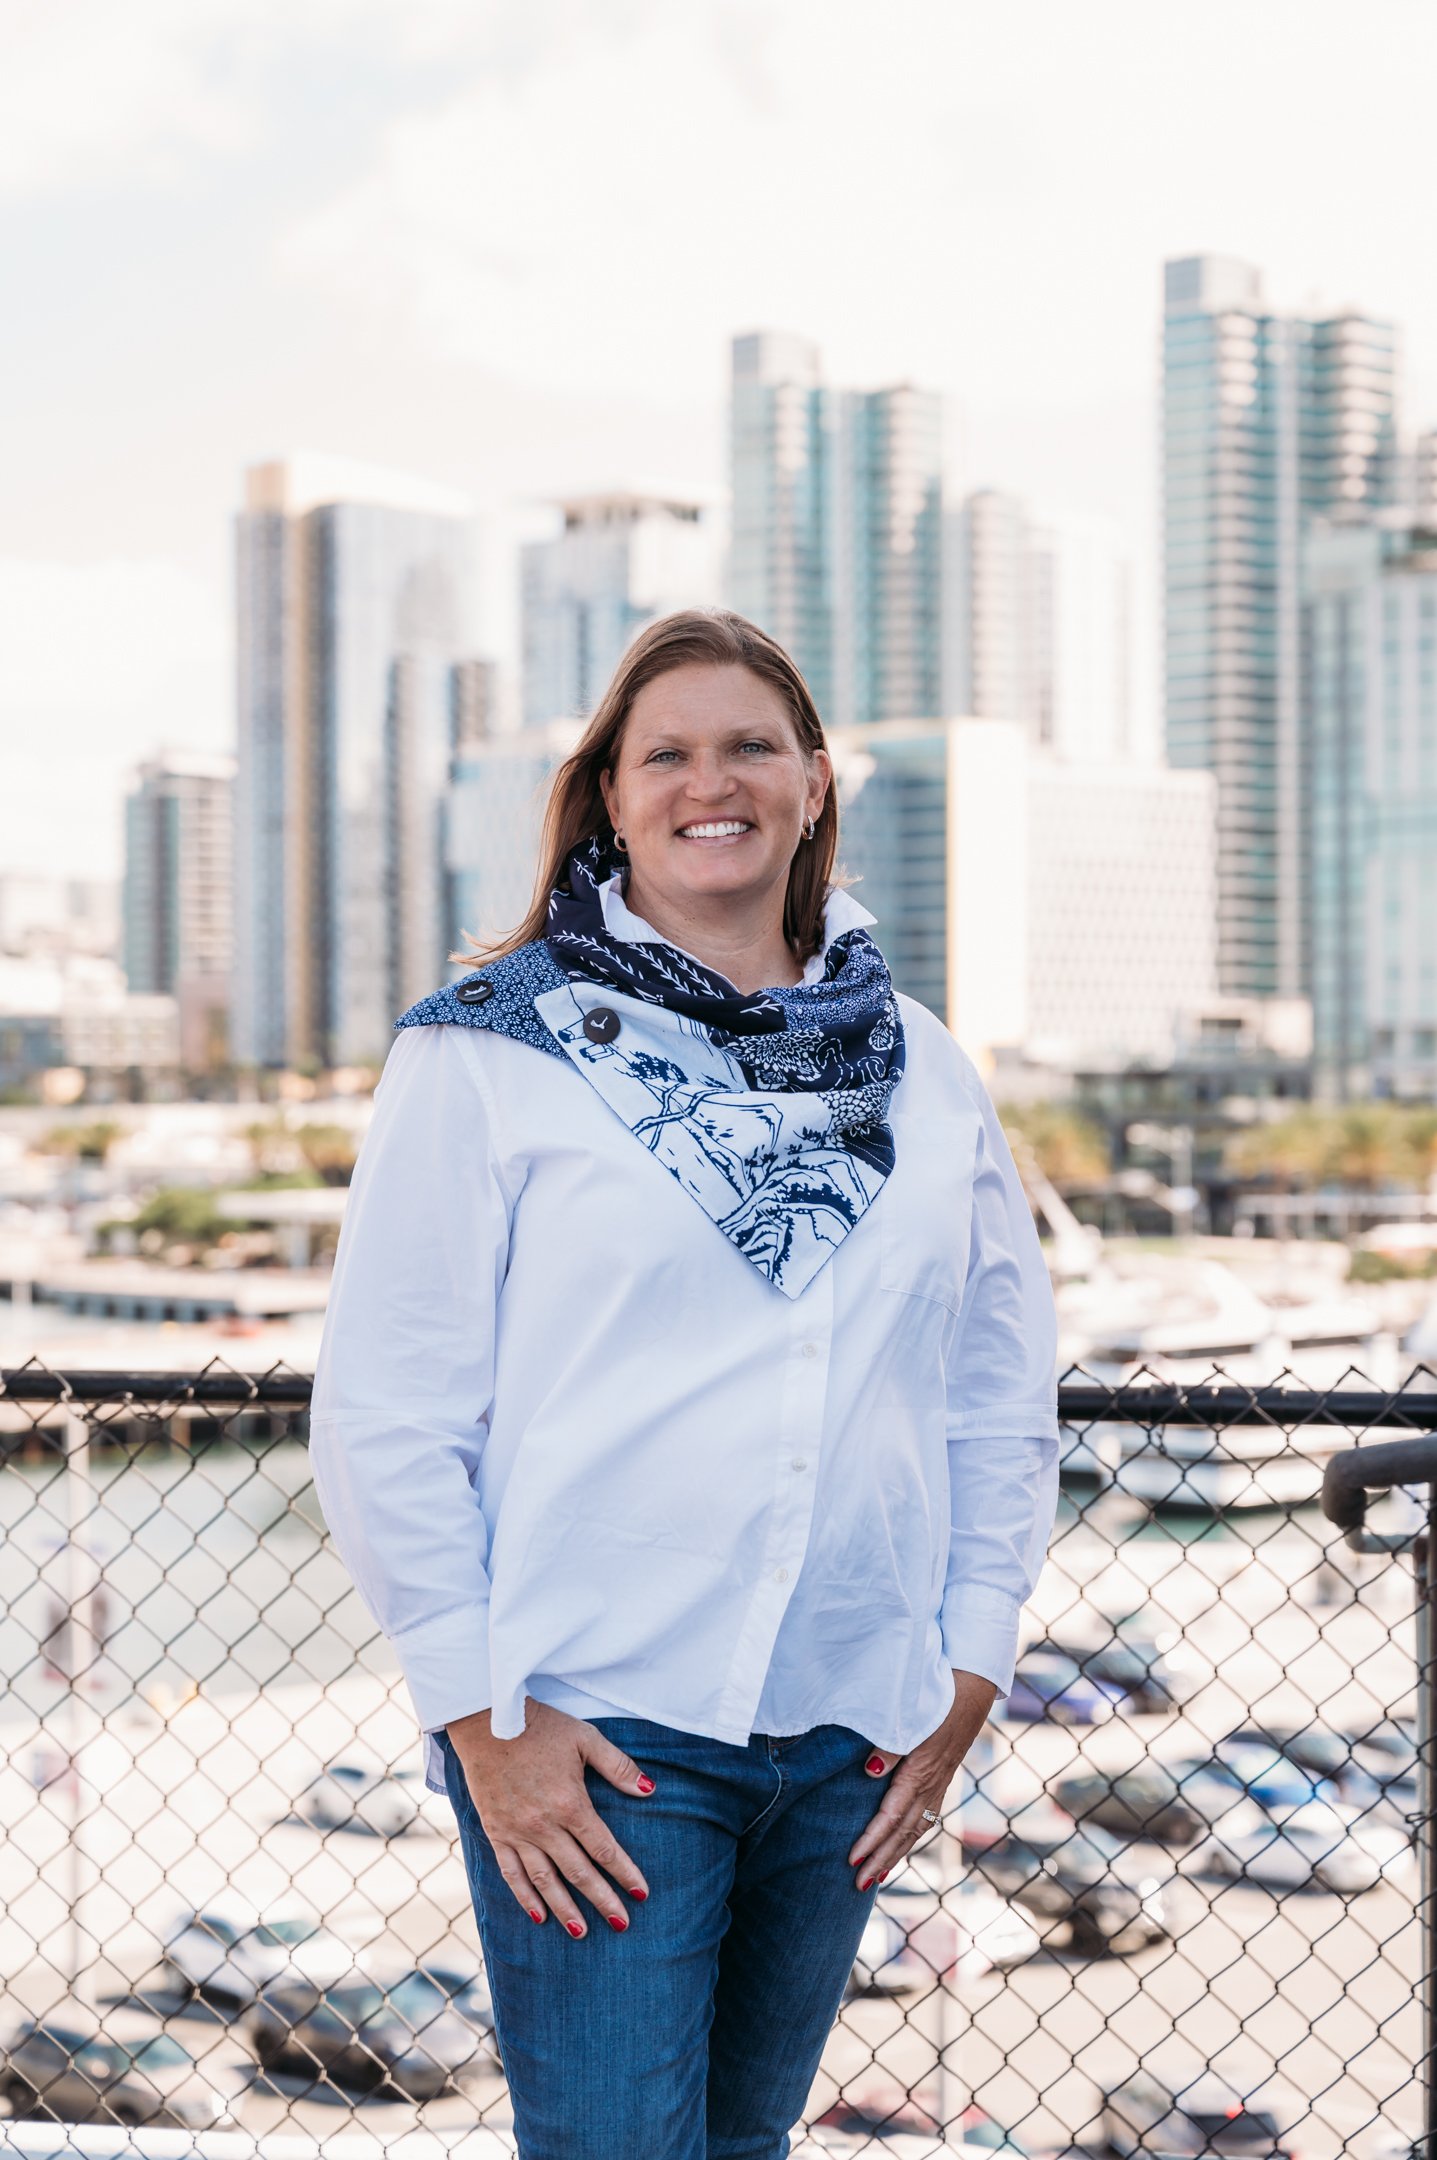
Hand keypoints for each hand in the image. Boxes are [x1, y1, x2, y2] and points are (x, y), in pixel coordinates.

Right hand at [446, 1699, 656, 1938]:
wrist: (487, 1720)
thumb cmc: (541, 1726)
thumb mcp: (586, 1738)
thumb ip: (618, 1767)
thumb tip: (650, 1791)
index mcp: (570, 1803)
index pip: (604, 1849)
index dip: (625, 1873)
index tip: (642, 1894)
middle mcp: (544, 1825)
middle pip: (579, 1872)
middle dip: (603, 1900)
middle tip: (622, 1924)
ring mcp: (517, 1831)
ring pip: (545, 1880)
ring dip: (565, 1908)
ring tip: (582, 1931)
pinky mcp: (496, 1832)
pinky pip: (511, 1872)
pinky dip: (525, 1896)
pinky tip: (538, 1915)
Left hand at [847, 1667, 997, 1888]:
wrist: (974, 1686)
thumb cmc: (938, 1696)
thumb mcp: (913, 1716)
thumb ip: (890, 1744)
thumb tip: (870, 1772)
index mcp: (921, 1771)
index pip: (891, 1815)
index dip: (871, 1840)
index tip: (851, 1860)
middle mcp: (932, 1783)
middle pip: (904, 1831)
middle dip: (881, 1859)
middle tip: (859, 1885)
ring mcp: (940, 1782)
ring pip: (917, 1828)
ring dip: (896, 1853)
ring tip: (877, 1876)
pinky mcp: (942, 1777)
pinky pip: (926, 1816)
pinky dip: (911, 1836)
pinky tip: (901, 1844)